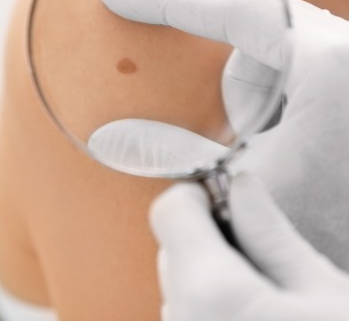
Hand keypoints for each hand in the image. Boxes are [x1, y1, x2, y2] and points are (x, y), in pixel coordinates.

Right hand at [99, 0, 348, 270]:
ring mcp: (346, 72)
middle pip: (256, 30)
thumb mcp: (236, 185)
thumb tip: (109, 136)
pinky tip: (259, 132)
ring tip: (246, 138)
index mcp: (329, 67)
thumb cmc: (323, 225)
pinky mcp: (341, 90)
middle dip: (209, 54)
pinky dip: (260, 95)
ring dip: (243, 90)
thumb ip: (169, 152)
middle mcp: (346, 57)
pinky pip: (289, 71)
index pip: (238, 7)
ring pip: (272, 53)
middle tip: (169, 62)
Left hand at [149, 174, 348, 320]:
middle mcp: (182, 317)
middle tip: (257, 246)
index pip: (170, 211)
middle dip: (207, 235)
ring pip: (178, 284)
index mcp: (210, 290)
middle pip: (171, 248)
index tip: (228, 196)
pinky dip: (208, 303)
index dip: (198, 193)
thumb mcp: (325, 294)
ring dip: (208, 272)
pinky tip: (251, 315)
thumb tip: (241, 187)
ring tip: (264, 292)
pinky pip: (185, 314)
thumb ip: (271, 235)